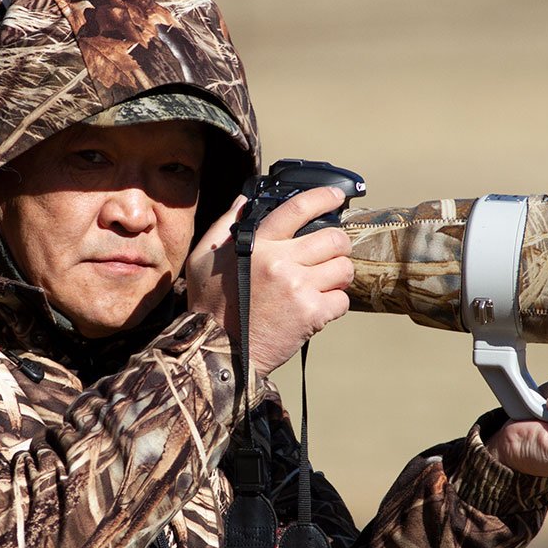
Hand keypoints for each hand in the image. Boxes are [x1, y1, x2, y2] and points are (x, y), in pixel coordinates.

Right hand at [186, 187, 353, 378]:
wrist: (218, 351)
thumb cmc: (210, 306)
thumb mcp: (204, 259)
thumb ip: (224, 226)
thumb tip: (244, 201)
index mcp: (258, 244)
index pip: (297, 208)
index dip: (323, 197)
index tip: (336, 197)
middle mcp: (281, 262)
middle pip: (334, 238)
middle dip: (338, 244)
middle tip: (330, 253)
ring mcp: (298, 288)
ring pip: (344, 268)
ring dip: (339, 274)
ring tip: (325, 281)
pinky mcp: (311, 314)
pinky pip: (343, 301)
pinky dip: (335, 304)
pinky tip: (318, 307)